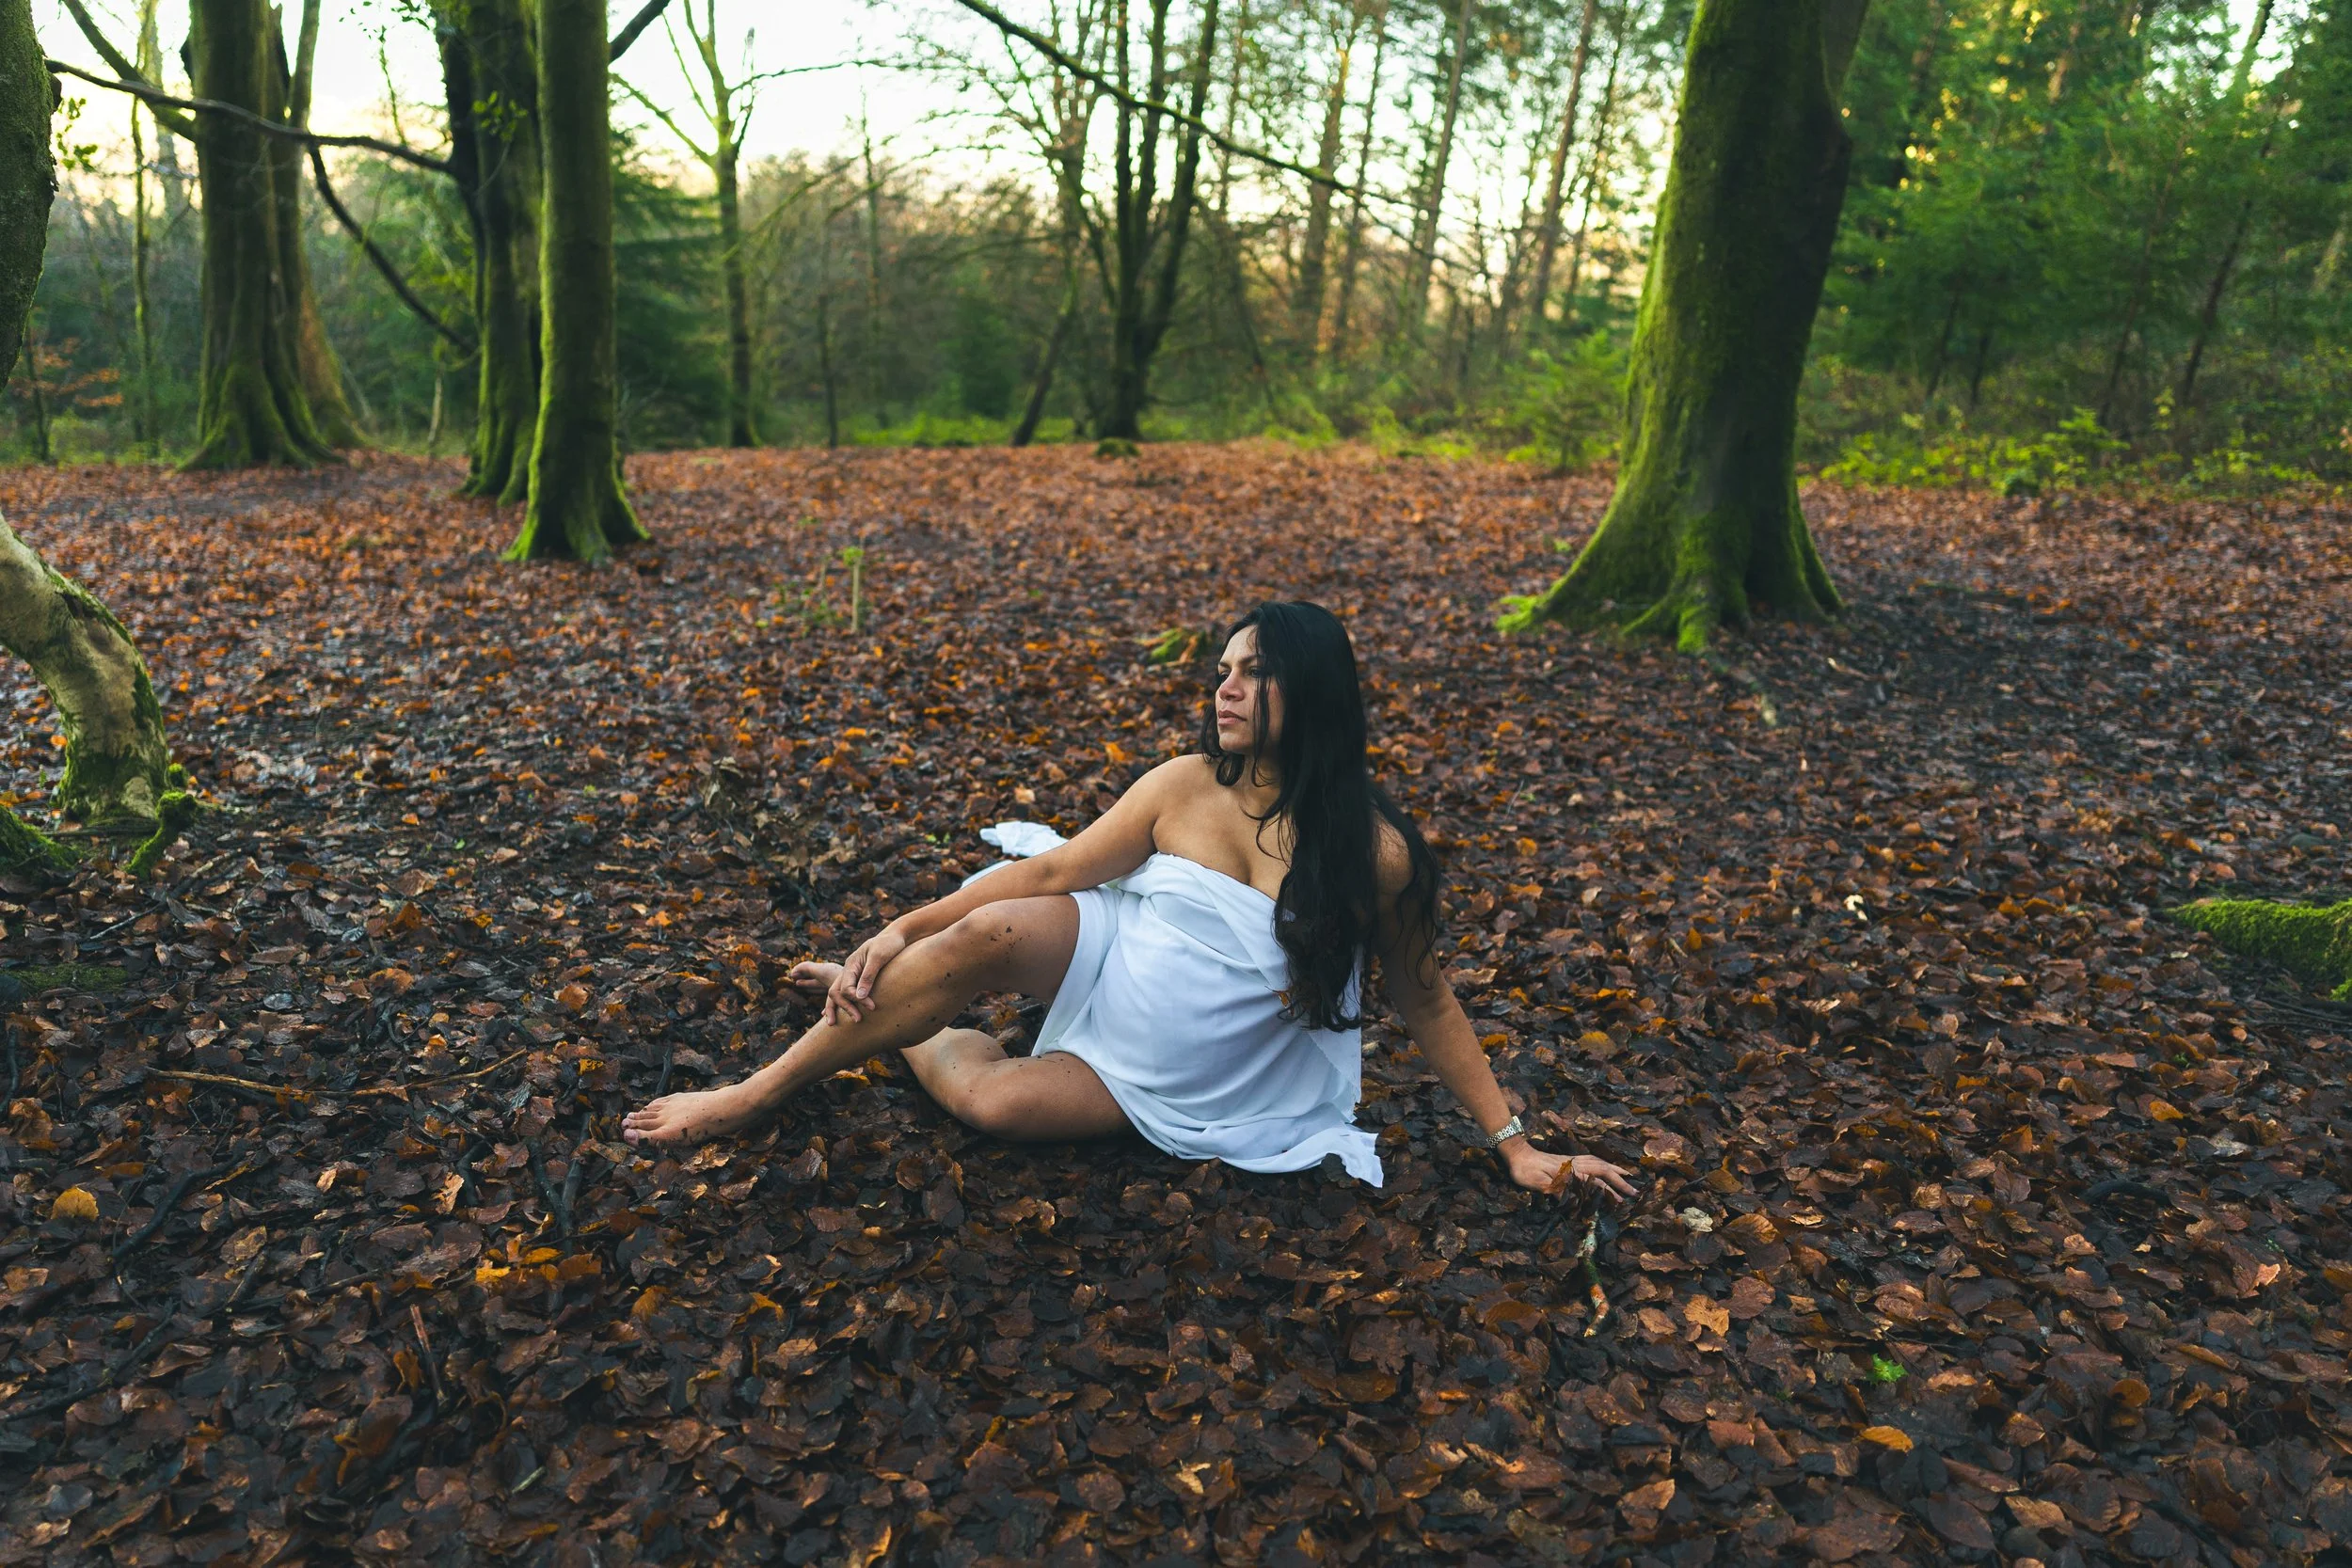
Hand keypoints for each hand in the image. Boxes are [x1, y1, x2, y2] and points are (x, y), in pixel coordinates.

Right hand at [827, 925, 907, 1024]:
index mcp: (851, 964)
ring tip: (835, 1024)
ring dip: (839, 1007)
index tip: (872, 1006)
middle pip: (836, 992)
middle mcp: (849, 970)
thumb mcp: (879, 957)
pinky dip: (841, 1003)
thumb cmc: (889, 944)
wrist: (896, 936)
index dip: (856, 999)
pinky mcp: (861, 977)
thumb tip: (859, 997)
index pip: (846, 988)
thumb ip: (868, 976)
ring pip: (837, 993)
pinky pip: (846, 991)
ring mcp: (853, 974)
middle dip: (844, 1007)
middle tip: (858, 1020)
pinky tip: (840, 1015)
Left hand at [1503, 1140, 1636, 1201]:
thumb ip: (1556, 1188)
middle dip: (1620, 1180)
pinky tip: (1604, 1167)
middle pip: (1603, 1170)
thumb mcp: (1537, 1183)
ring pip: (1599, 1163)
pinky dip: (1603, 1163)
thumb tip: (1576, 1195)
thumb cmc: (1524, 1171)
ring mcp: (1572, 1160)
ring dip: (1614, 1170)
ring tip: (1627, 1175)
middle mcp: (1575, 1164)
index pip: (1597, 1180)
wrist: (1515, 1153)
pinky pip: (1591, 1160)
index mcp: (1571, 1171)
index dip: (1612, 1190)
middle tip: (1635, 1191)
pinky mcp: (1567, 1160)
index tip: (1625, 1200)